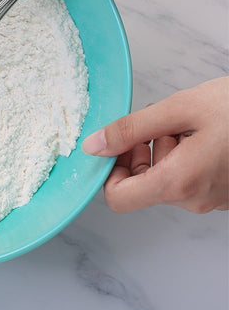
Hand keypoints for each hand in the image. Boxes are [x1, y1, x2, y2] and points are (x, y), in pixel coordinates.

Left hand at [82, 77, 228, 212]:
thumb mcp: (176, 109)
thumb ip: (129, 129)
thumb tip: (93, 146)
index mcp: (179, 182)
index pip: (118, 198)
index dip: (109, 170)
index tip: (118, 143)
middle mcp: (194, 199)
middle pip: (142, 183)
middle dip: (142, 149)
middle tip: (164, 121)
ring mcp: (211, 199)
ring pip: (165, 177)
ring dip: (165, 147)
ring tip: (188, 123)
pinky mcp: (222, 193)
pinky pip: (187, 177)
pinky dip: (184, 153)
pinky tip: (202, 133)